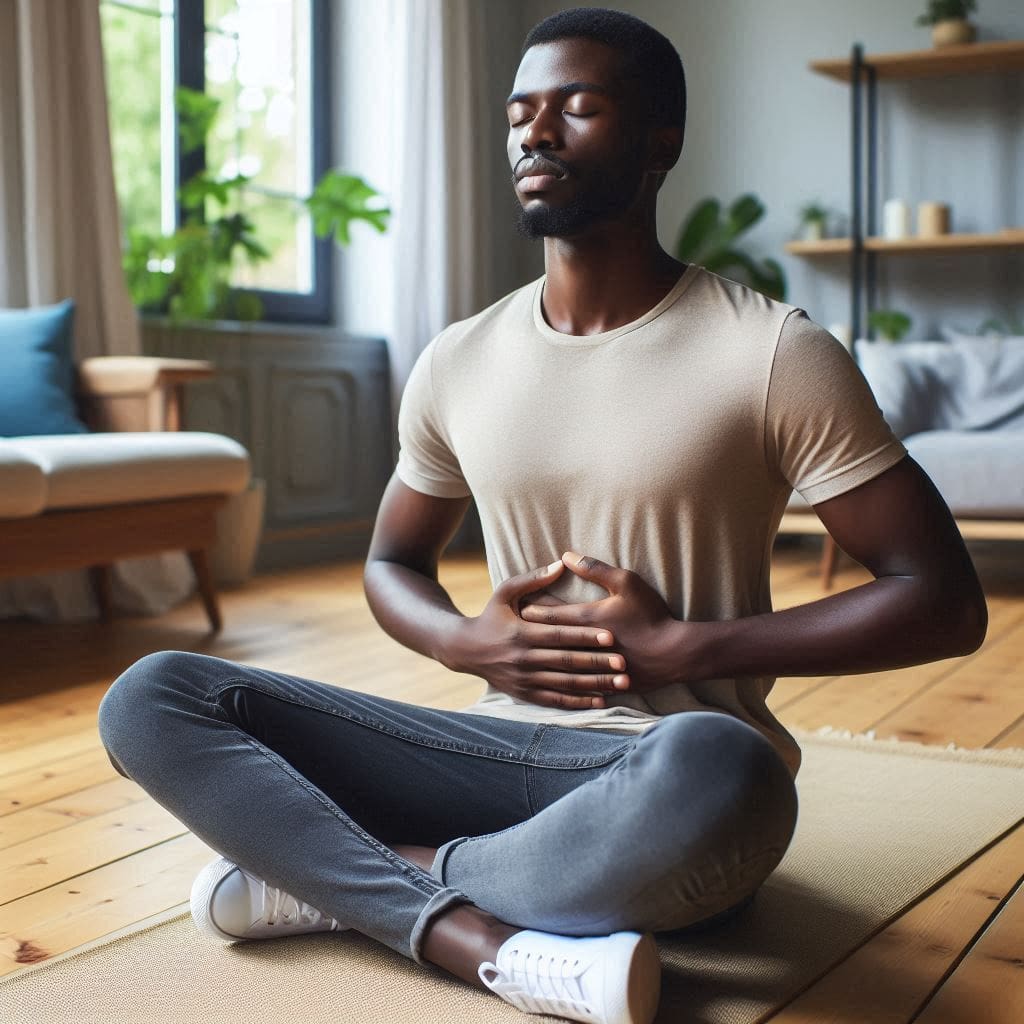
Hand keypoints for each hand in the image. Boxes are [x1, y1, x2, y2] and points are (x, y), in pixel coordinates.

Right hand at [450, 560, 629, 709]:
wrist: (464, 649)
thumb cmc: (489, 616)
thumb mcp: (505, 592)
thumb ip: (533, 578)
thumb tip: (562, 563)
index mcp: (522, 632)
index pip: (560, 636)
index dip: (586, 637)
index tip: (611, 637)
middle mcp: (524, 658)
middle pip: (567, 662)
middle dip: (597, 663)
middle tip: (623, 663)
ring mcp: (524, 679)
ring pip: (565, 684)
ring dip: (594, 685)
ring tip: (620, 684)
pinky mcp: (524, 694)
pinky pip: (555, 701)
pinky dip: (577, 702)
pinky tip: (599, 700)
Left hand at [519, 551, 694, 692]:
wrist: (673, 654)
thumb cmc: (650, 615)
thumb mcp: (626, 582)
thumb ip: (595, 568)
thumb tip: (566, 555)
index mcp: (585, 619)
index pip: (546, 614)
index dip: (529, 609)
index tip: (515, 606)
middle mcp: (582, 645)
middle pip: (545, 639)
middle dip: (527, 634)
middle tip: (510, 631)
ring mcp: (591, 667)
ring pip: (556, 664)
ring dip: (540, 658)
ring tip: (525, 654)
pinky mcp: (601, 683)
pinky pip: (574, 685)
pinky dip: (560, 681)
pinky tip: (550, 681)